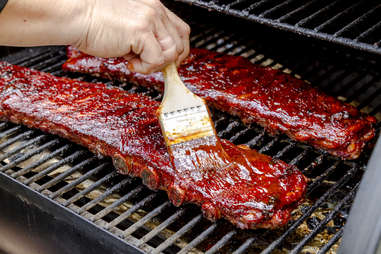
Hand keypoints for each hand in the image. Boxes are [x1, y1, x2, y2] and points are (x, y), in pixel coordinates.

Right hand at [75, 0, 190, 73]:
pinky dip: (146, 67)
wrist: (74, 15)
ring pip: (172, 51)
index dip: (178, 48)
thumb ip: (145, 36)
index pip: (179, 29)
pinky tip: (130, 62)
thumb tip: (156, 56)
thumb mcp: (127, 25)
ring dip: (157, 64)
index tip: (168, 60)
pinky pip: (157, 59)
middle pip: (181, 41)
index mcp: (152, 6)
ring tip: (138, 62)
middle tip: (153, 66)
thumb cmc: (93, 21)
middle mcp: (154, 9)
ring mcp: (149, 19)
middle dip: (171, 60)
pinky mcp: (141, 30)